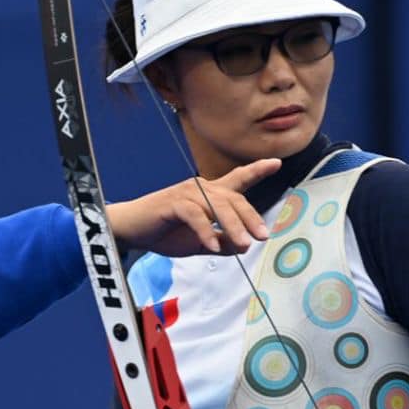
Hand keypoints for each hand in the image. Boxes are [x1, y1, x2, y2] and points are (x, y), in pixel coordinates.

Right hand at [106, 158, 279, 256]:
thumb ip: (221, 244)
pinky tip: (211, 245)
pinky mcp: (174, 202)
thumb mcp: (199, 243)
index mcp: (209, 195)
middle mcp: (201, 188)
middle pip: (234, 198)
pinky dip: (205, 231)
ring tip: (244, 244)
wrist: (131, 230)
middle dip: (250, 217)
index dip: (257, 170)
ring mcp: (187, 193)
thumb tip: (243, 246)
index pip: (237, 180)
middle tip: (262, 236)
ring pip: (218, 207)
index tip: (276, 163)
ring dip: (233, 227)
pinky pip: (196, 216)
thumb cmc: (164, 233)